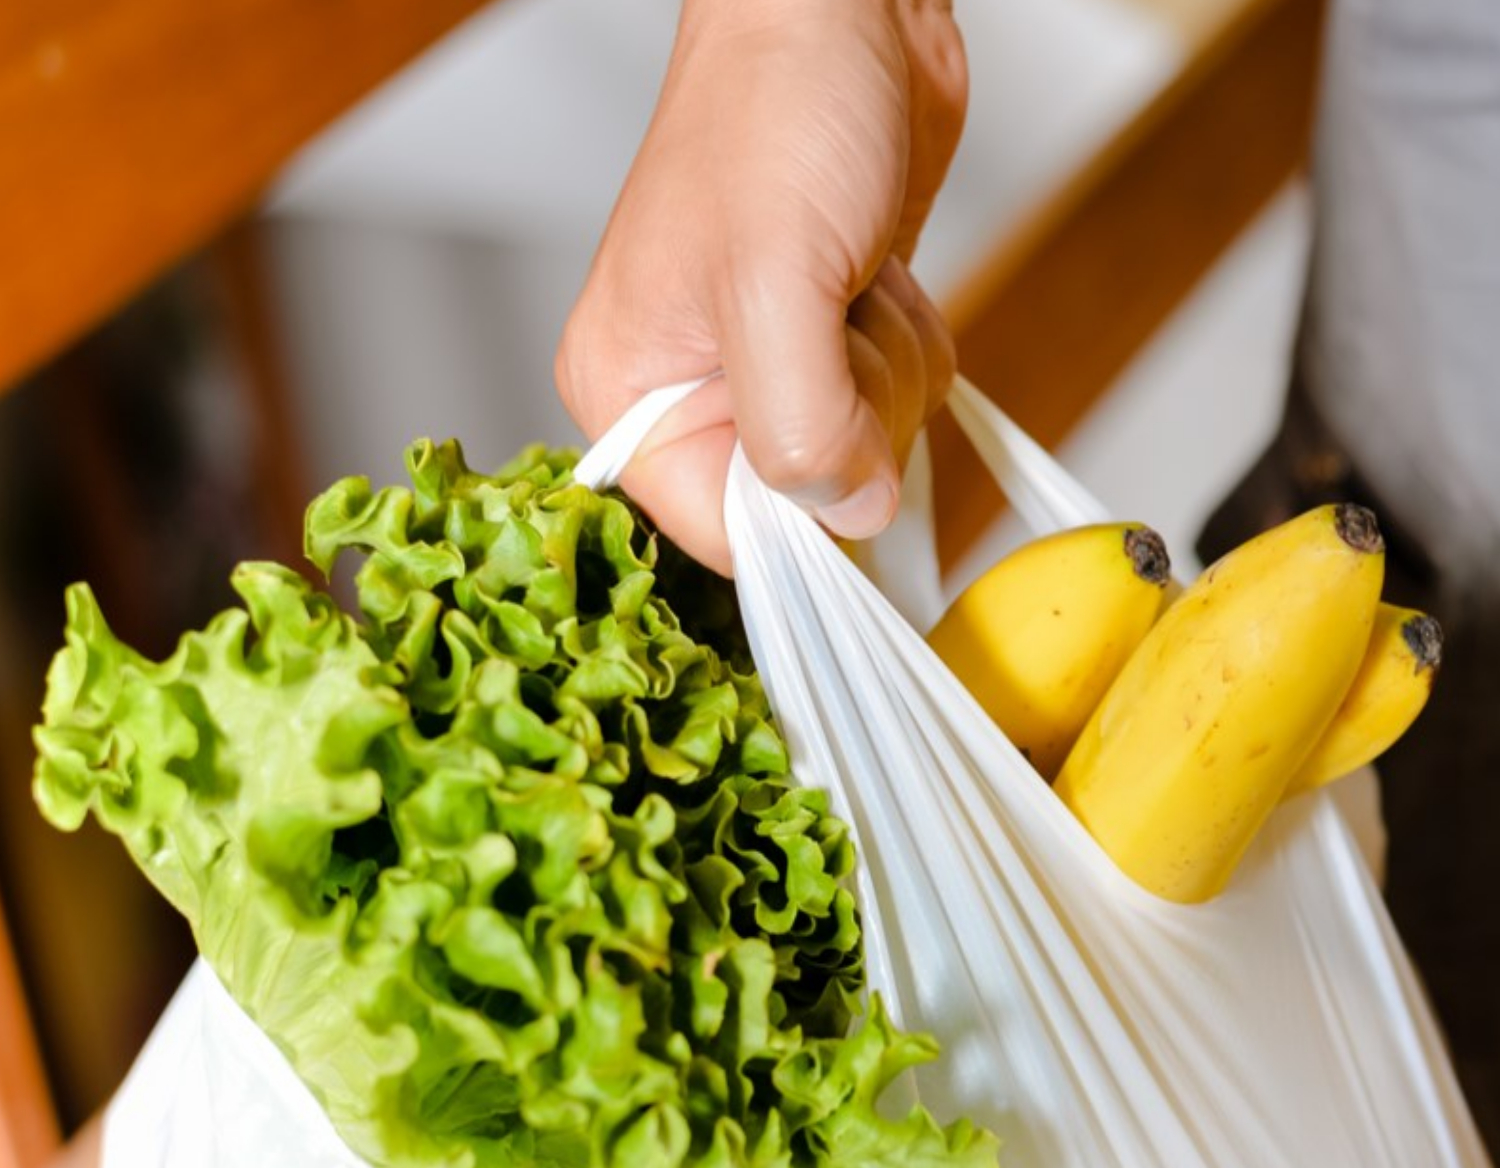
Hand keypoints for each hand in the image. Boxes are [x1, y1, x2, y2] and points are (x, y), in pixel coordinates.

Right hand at [557, 0, 966, 572]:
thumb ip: (800, 427)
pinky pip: (896, 401)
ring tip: (850, 276)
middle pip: (805, 501)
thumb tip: (848, 514)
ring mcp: (763, 371)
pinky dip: (909, 343)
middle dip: (855, 413)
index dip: (802, 518)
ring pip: (865, 453)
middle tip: (834, 314)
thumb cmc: (774, 108)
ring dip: (890, 367)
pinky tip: (874, 274)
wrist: (841, 10)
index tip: (843, 442)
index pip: (724, 537)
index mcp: (634, 397)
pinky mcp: (826, 344)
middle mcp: (691, 396)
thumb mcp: (774, 279)